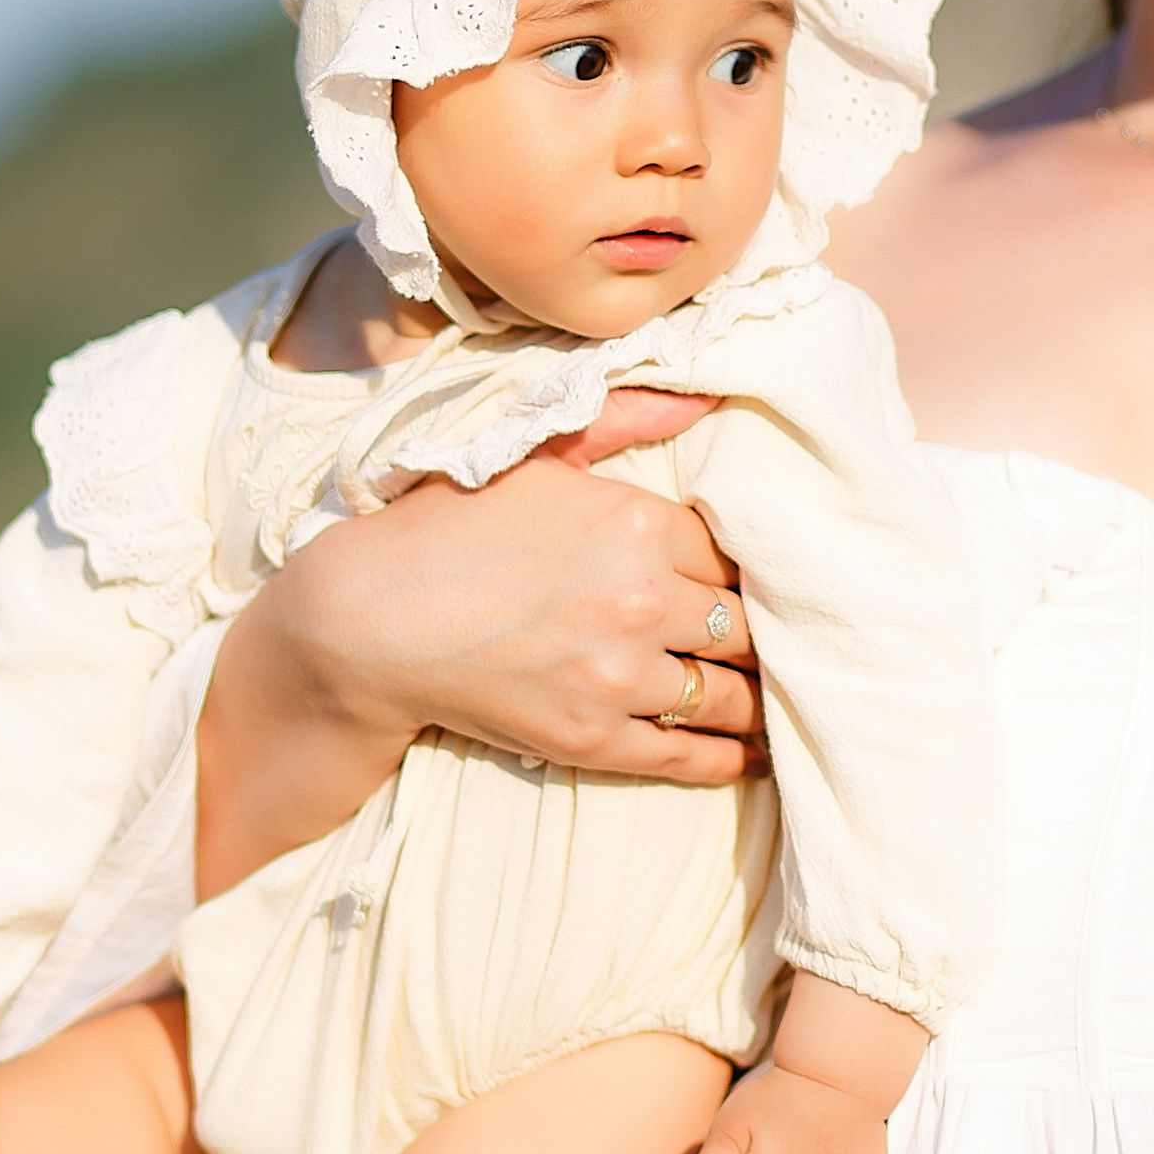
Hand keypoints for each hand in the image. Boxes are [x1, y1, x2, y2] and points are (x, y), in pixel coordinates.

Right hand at [194, 389, 762, 900]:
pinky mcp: (592, 737)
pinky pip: (690, 754)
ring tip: (775, 701)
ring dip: (755, 700)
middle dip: (763, 639)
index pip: (736, 556)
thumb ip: (627, 421)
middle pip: (744, 628)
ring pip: (728, 695)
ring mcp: (617, 676)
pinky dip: (728, 756)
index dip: (745, 573)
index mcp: (636, 522)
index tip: (754, 586)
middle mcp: (639, 599)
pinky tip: (748, 753)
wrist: (369, 619)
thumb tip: (709, 397)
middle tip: (784, 647)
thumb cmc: (450, 526)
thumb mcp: (540, 454)